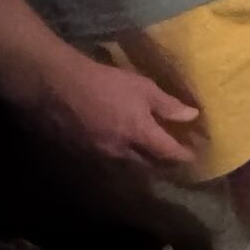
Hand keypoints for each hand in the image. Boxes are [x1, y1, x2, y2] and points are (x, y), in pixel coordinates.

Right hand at [25, 55, 198, 167]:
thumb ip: (167, 104)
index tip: (193, 157)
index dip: (182, 155)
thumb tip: (192, 116)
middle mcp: (120, 151)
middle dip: (162, 165)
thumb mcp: (142, 88)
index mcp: (139, 134)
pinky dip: (117, 161)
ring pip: (125, 167)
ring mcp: (98, 155)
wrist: (56, 86)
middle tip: (172, 161)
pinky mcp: (80, 153)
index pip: (168, 152)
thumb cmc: (104, 82)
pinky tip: (118, 153)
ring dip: (140, 166)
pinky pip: (105, 163)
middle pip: (147, 166)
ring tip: (148, 161)